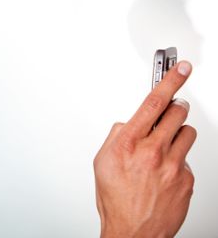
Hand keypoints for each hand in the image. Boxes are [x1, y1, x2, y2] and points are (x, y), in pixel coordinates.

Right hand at [94, 61, 195, 237]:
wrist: (133, 232)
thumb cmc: (115, 198)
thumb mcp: (102, 161)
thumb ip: (116, 135)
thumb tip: (129, 123)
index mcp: (129, 143)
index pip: (153, 102)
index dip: (170, 80)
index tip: (181, 67)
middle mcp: (153, 151)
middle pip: (177, 112)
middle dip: (174, 107)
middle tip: (169, 112)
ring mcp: (173, 166)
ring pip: (186, 132)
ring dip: (176, 134)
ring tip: (163, 148)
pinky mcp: (187, 179)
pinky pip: (187, 158)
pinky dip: (177, 159)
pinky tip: (164, 172)